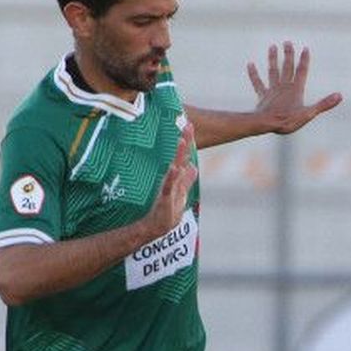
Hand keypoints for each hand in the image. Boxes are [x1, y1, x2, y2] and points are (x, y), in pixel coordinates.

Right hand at [138, 125, 197, 240]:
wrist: (157, 226)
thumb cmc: (167, 210)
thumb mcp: (180, 192)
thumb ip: (186, 180)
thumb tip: (193, 167)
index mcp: (176, 177)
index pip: (183, 156)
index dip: (187, 141)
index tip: (190, 124)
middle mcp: (172, 179)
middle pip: (180, 157)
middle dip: (185, 142)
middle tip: (188, 124)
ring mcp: (168, 188)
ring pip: (175, 168)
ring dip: (178, 155)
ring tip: (182, 140)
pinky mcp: (165, 199)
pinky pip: (169, 186)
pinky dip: (172, 177)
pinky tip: (175, 168)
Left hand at [247, 41, 341, 133]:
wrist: (267, 123)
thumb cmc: (288, 120)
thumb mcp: (309, 113)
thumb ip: (324, 104)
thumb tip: (339, 96)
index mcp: (296, 90)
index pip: (301, 71)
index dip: (304, 60)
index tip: (305, 48)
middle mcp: (284, 87)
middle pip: (287, 67)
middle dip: (288, 55)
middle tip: (287, 42)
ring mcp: (272, 90)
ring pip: (273, 71)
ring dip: (273, 59)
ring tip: (273, 47)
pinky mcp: (263, 95)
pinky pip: (257, 82)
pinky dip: (254, 73)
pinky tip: (250, 64)